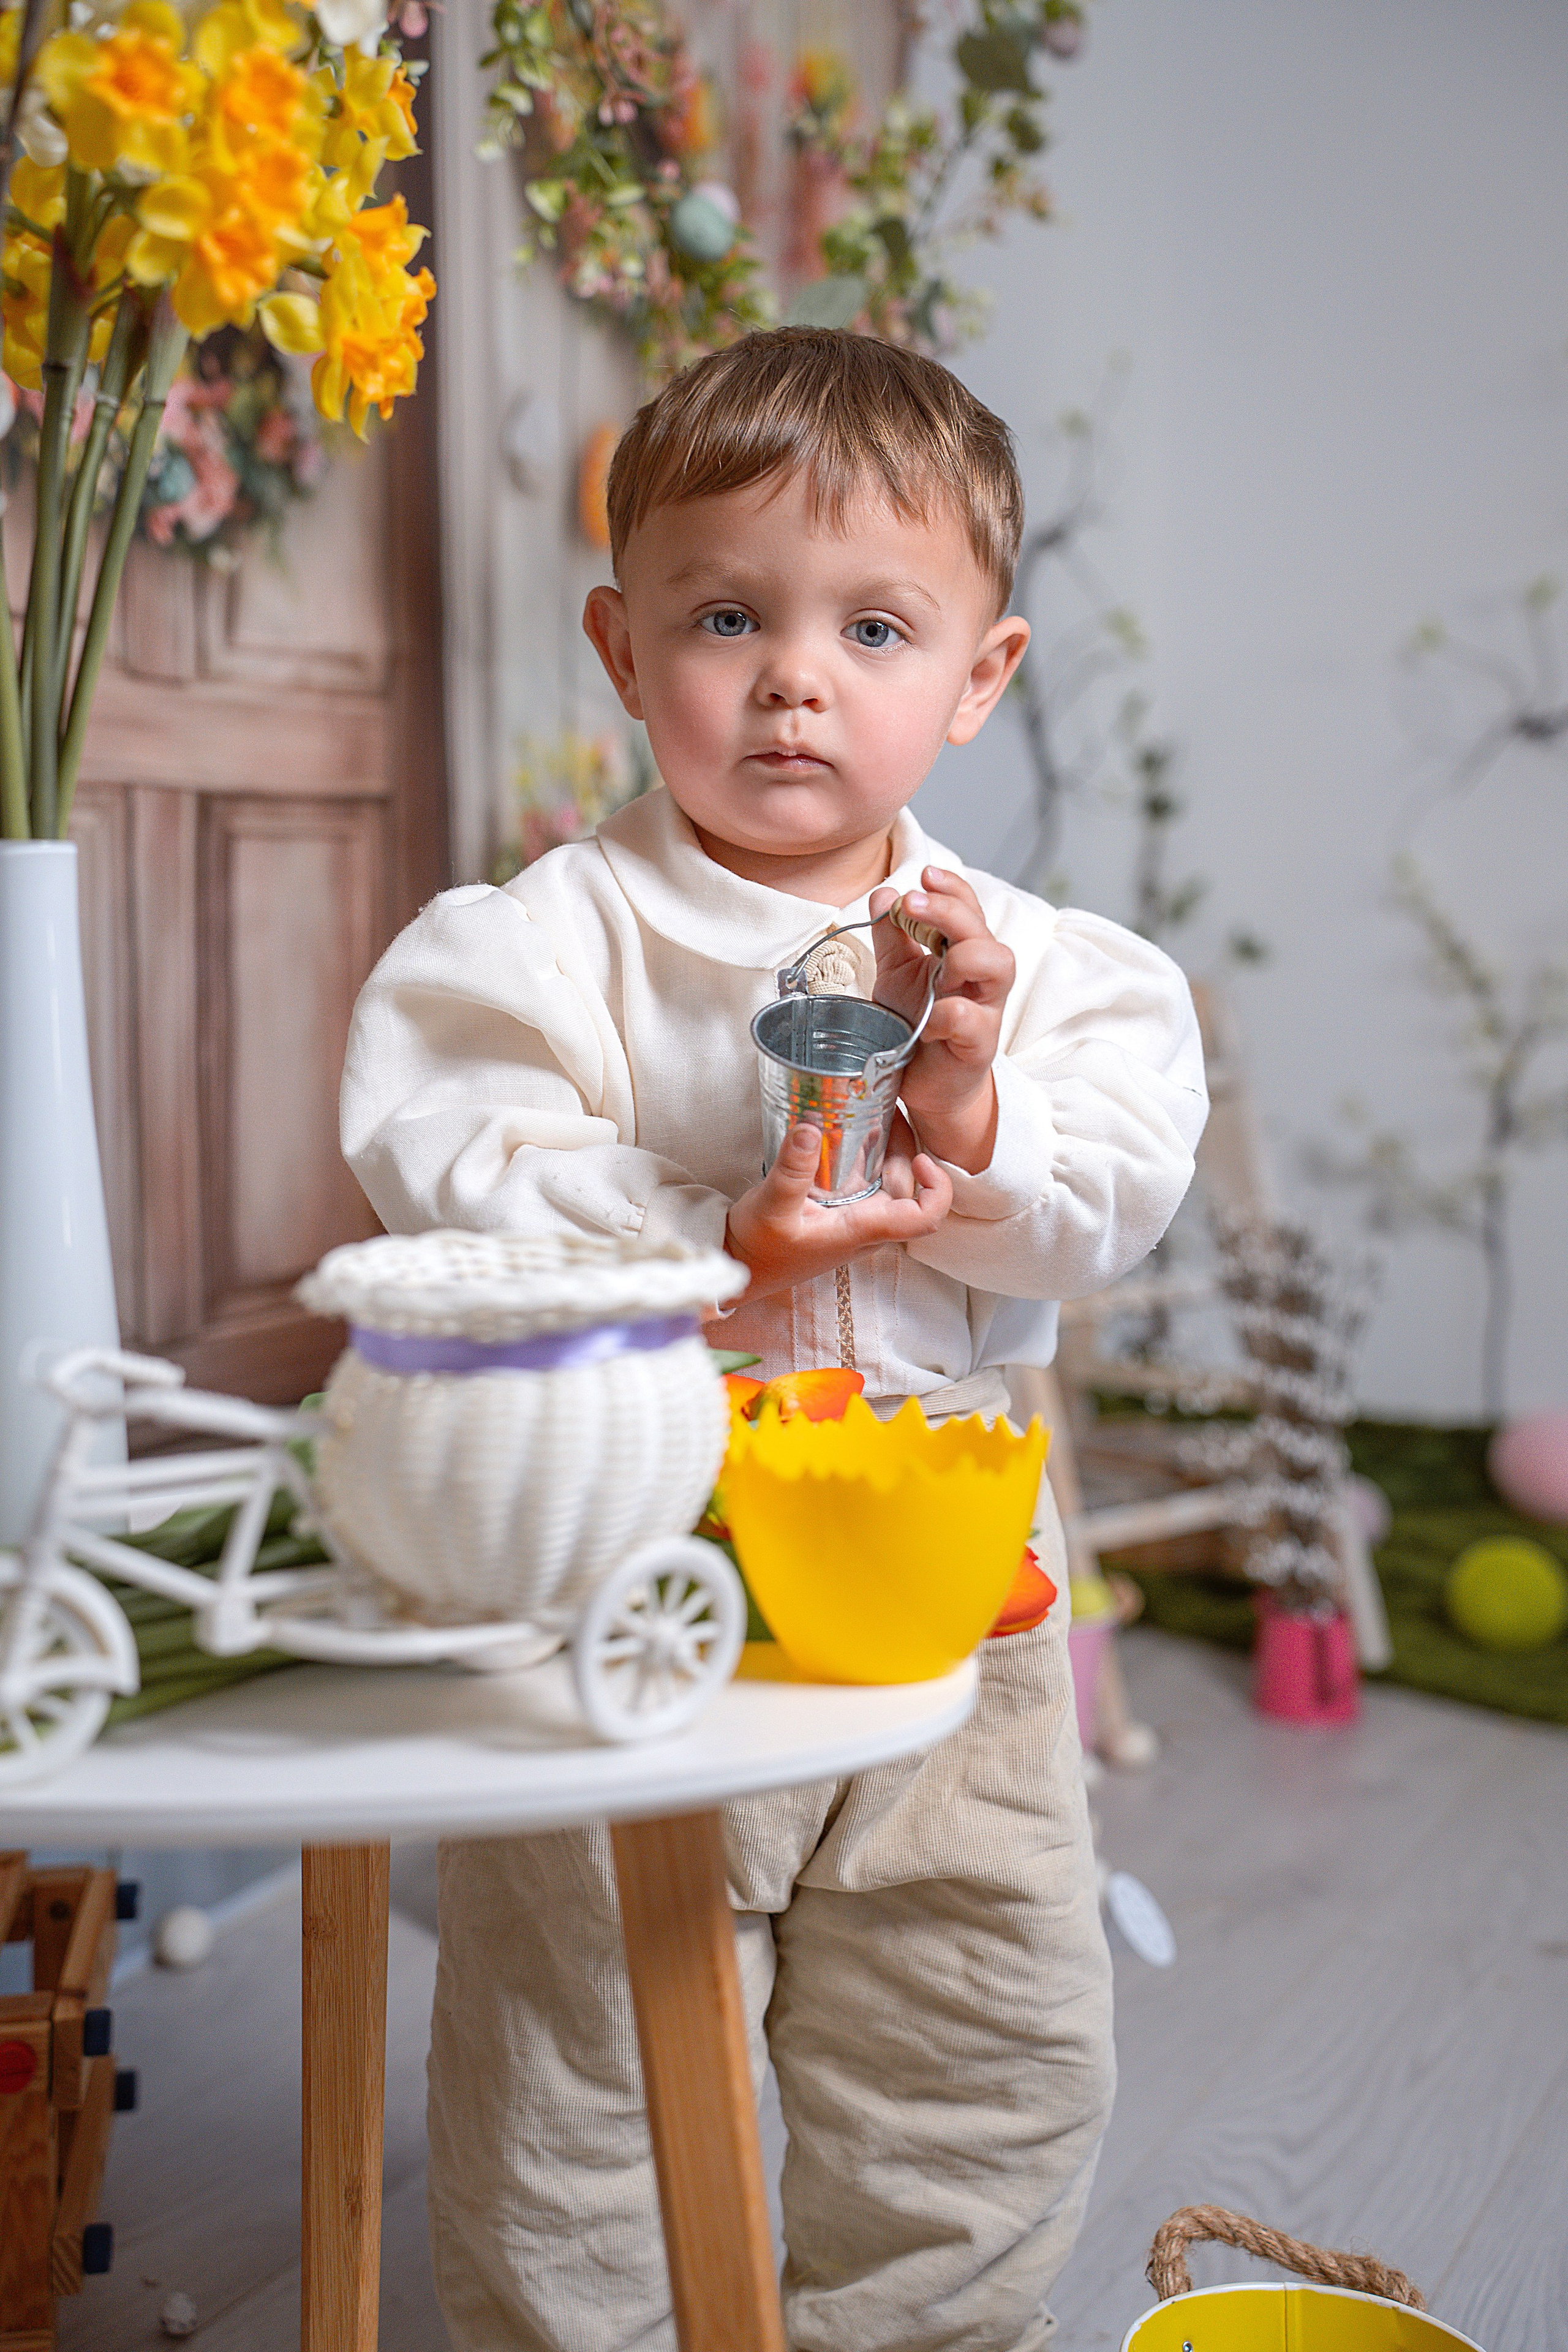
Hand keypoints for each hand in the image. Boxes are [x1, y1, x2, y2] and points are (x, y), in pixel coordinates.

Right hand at [722, 1117, 951, 1306]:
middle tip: (893, 1109)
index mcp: (861, 1229)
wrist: (739, 1266)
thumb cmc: (757, 1248)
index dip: (937, 1188)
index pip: (924, 1218)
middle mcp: (867, 1225)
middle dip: (908, 1148)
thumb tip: (810, 1129)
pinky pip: (867, 1180)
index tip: (920, 1158)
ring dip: (889, 1148)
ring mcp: (855, 1218)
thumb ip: (792, 1170)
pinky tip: (856, 1128)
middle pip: (911, 1189)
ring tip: (879, 1109)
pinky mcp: (840, 1210)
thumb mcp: (771, 1206)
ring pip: (890, 1183)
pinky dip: (868, 1153)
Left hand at [871, 868, 1013, 1172]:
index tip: (925, 875)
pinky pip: (972, 1020)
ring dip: (966, 954)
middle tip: (914, 903)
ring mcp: (984, 1009)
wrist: (925, 1084)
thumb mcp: (897, 975)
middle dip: (951, 910)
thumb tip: (884, 895)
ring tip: (937, 963)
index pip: (967, 908)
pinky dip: (948, 1015)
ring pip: (998, 965)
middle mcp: (979, 976)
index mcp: (960, 952)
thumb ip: (893, 937)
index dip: (952, 889)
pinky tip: (926, 1022)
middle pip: (983, 929)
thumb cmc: (916, 1024)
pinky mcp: (978, 1044)